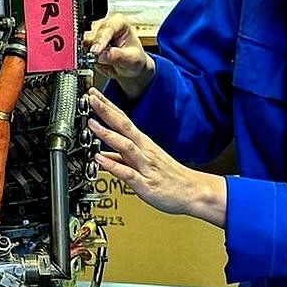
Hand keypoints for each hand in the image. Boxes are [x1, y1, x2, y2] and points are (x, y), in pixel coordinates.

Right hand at [84, 14, 155, 98]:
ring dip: (88, 52)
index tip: (96, 52)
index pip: (107, 28)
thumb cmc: (134, 59)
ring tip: (99, 60)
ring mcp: (95, 34)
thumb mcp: (131, 59)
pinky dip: (85, 57)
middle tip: (96, 58)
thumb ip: (117, 56)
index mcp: (119, 22)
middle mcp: (105, 25)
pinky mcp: (88, 44)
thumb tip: (102, 55)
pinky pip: (81, 50)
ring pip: (84, 42)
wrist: (130, 68)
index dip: (100, 40)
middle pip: (92, 33)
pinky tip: (94, 60)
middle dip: (93, 47)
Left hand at [86, 88, 226, 227]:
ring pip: (126, 146)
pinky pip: (128, 173)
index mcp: (143, 144)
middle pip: (124, 126)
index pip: (123, 120)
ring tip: (92, 124)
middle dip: (106, 111)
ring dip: (108, 134)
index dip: (108, 107)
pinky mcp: (146, 183)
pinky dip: (114, 166)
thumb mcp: (143, 164)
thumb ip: (121, 160)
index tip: (94, 94)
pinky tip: (101, 160)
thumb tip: (102, 156)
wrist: (194, 191)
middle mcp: (144, 150)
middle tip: (91, 97)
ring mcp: (145, 165)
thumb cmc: (170, 177)